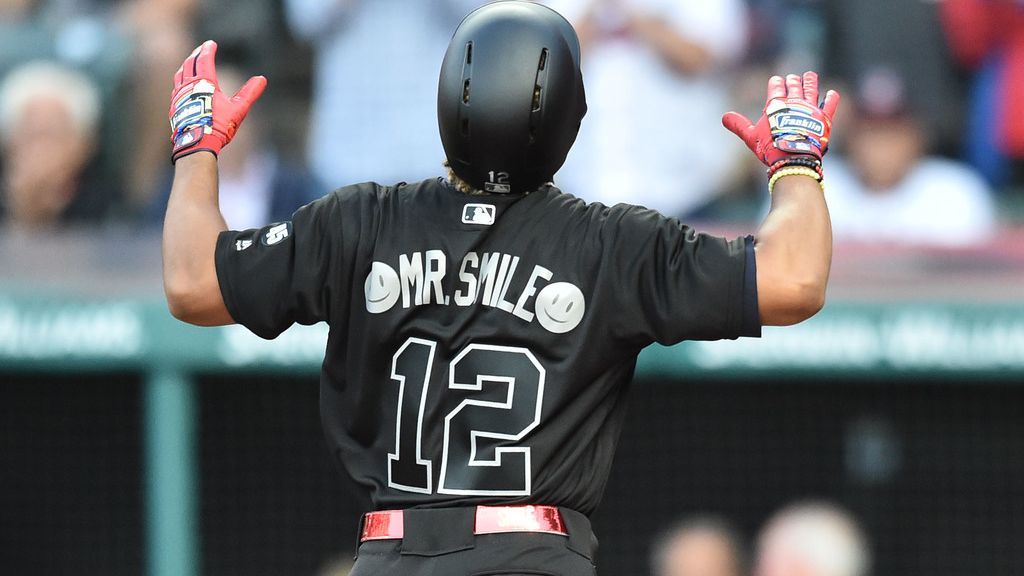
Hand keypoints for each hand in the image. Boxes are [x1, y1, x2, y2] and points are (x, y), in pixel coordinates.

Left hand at [169, 40, 266, 161]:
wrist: (197, 143)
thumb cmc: (219, 126)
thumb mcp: (238, 109)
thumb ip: (249, 93)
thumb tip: (262, 79)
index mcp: (205, 83)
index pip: (204, 60)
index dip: (208, 50)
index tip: (211, 43)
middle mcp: (189, 86)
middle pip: (190, 64)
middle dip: (196, 54)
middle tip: (201, 49)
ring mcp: (179, 95)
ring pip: (180, 74)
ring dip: (186, 65)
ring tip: (189, 62)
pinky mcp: (174, 105)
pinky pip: (176, 87)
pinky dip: (180, 80)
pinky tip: (183, 84)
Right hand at [722, 72, 838, 173]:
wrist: (794, 157)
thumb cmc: (770, 148)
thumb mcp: (751, 137)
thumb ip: (739, 125)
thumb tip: (724, 117)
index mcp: (776, 105)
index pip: (776, 87)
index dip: (776, 83)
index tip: (778, 80)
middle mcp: (794, 103)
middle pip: (794, 86)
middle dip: (793, 81)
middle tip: (793, 78)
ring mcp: (810, 109)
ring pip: (811, 90)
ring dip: (810, 82)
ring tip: (810, 76)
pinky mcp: (824, 117)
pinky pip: (829, 104)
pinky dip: (831, 98)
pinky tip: (831, 93)